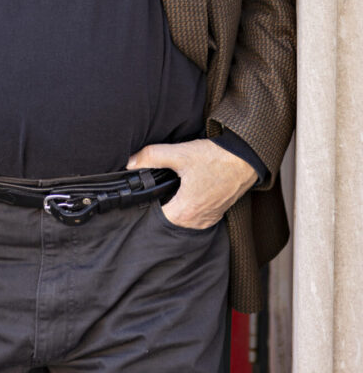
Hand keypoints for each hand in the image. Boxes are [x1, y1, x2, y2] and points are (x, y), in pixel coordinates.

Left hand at [127, 138, 257, 228]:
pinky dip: (189, 204)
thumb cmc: (215, 159)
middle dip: (162, 200)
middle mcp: (196, 222)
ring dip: (176, 203)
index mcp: (184, 212)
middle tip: (160, 183)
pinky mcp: (216, 214)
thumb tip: (130, 163)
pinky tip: (188, 188)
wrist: (244, 160)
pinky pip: (195, 215)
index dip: (147, 201)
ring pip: (181, 216)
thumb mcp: (179, 154)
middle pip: (167, 216)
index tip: (146, 189)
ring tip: (173, 185)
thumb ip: (151, 157)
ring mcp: (207, 220)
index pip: (155, 215)